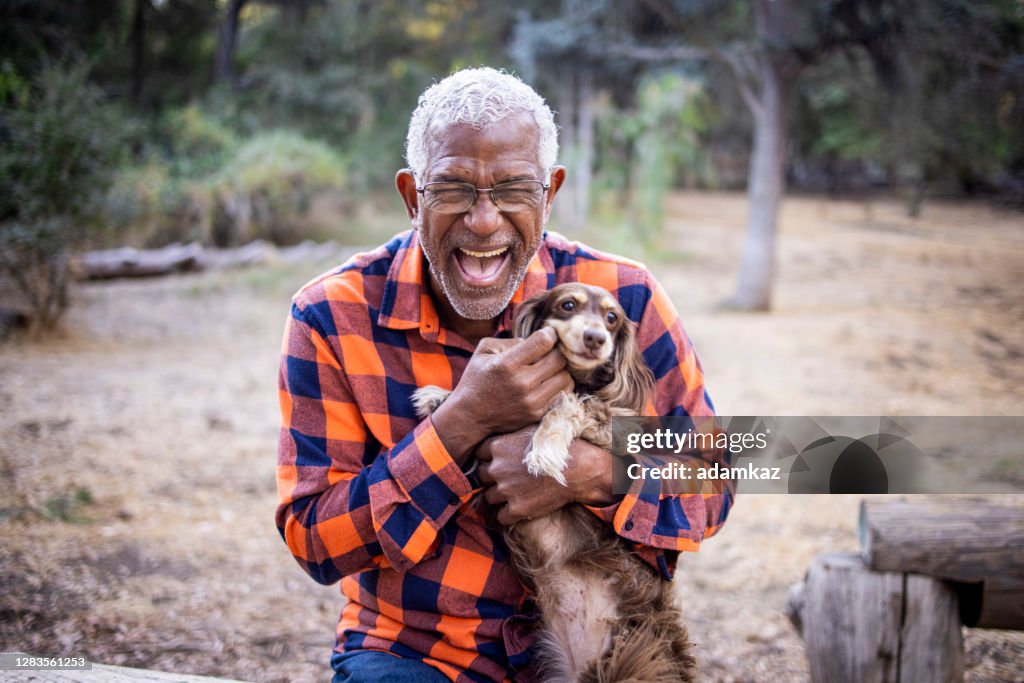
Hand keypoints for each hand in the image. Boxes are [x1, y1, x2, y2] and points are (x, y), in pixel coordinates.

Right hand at [431, 329, 572, 458]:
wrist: (469, 417)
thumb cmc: (476, 380)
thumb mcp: (484, 352)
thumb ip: (510, 341)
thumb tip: (533, 341)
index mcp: (507, 364)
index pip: (543, 341)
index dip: (550, 333)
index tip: (548, 333)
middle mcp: (522, 383)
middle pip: (559, 358)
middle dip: (557, 350)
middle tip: (550, 350)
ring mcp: (532, 401)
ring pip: (566, 376)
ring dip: (561, 368)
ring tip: (550, 367)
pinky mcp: (537, 413)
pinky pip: (563, 394)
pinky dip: (560, 385)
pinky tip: (549, 381)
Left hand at [476, 427, 616, 524]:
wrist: (580, 468)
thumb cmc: (558, 445)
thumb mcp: (531, 430)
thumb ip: (511, 433)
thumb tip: (504, 427)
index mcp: (498, 446)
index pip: (479, 454)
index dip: (489, 458)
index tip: (498, 461)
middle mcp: (497, 468)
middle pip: (481, 476)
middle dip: (492, 478)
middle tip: (508, 478)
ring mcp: (506, 490)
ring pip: (489, 497)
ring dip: (499, 497)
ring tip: (516, 493)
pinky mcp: (516, 509)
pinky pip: (501, 516)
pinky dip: (508, 514)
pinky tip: (520, 507)